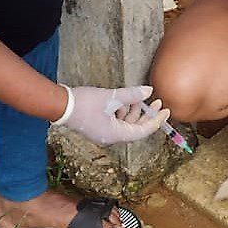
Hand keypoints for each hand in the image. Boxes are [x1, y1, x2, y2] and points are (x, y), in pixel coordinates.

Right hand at [54, 85, 169, 146]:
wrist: (60, 106)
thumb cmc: (84, 103)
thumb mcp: (111, 97)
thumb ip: (132, 94)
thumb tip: (149, 91)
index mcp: (115, 134)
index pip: (143, 131)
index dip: (157, 121)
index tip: (167, 111)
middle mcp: (111, 136)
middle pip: (135, 127)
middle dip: (146, 114)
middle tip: (157, 101)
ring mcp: (103, 132)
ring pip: (125, 122)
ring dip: (133, 110)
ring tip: (136, 96)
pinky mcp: (98, 125)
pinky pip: (116, 120)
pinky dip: (123, 110)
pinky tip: (123, 98)